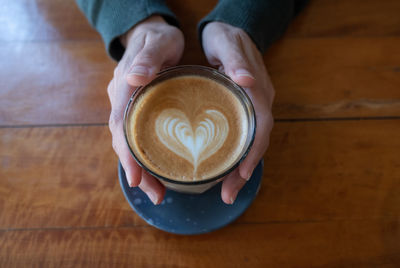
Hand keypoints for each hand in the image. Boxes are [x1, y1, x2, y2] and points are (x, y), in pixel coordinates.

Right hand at [107, 16, 183, 203]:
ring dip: (142, 169)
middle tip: (157, 195)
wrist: (152, 35)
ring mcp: (127, 107)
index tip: (135, 177)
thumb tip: (134, 78)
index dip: (127, 152)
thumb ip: (147, 58)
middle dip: (137, 170)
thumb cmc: (158, 38)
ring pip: (130, 144)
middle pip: (124, 141)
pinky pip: (139, 138)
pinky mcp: (138, 112)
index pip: (121, 124)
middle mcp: (121, 101)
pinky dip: (146, 157)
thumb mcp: (158, 42)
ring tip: (159, 193)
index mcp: (123, 87)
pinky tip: (159, 172)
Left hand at [202, 22, 274, 203]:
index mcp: (258, 90)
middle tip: (227, 195)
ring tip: (225, 191)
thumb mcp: (227, 43)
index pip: (261, 126)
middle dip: (244, 170)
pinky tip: (222, 169)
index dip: (253, 151)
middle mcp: (260, 102)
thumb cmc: (226, 37)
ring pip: (251, 143)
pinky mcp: (244, 110)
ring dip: (240, 169)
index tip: (241, 174)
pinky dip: (235, 156)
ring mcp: (253, 107)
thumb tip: (246, 80)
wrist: (232, 31)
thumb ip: (236, 61)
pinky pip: (243, 137)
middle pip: (257, 142)